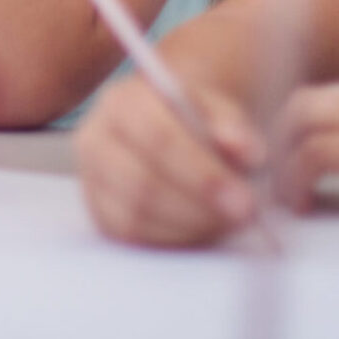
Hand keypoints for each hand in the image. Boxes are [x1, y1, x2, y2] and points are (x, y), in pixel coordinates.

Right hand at [75, 72, 262, 244]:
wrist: (176, 132)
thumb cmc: (198, 122)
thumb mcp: (220, 112)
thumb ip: (233, 127)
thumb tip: (245, 151)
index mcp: (123, 101)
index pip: (157, 137)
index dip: (201, 172)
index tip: (244, 197)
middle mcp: (95, 138)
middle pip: (142, 182)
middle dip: (198, 205)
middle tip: (244, 215)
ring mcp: (92, 180)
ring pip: (135, 215)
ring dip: (190, 225)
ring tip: (228, 220)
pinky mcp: (100, 214)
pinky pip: (132, 236)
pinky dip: (174, 237)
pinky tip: (202, 227)